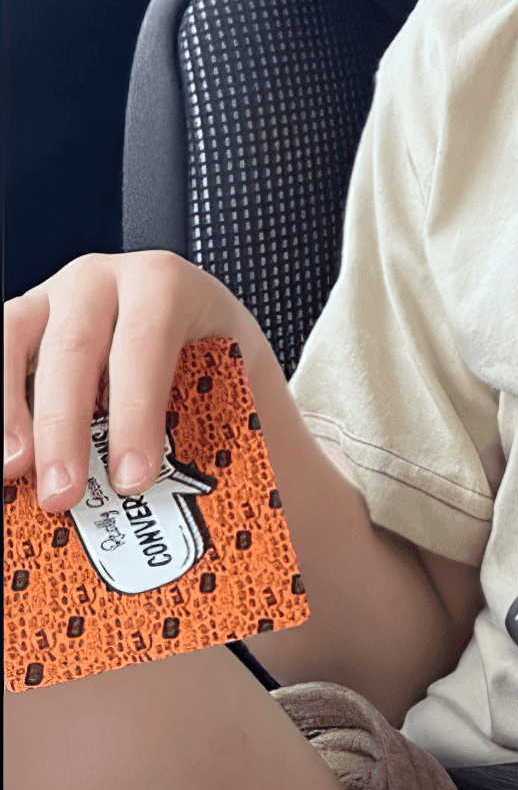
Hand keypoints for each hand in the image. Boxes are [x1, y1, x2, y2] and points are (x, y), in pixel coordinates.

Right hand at [3, 252, 252, 509]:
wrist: (188, 327)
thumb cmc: (207, 364)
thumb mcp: (223, 382)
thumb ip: (205, 430)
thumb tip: (196, 509)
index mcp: (165, 285)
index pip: (147, 343)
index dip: (137, 411)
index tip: (133, 478)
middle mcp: (102, 280)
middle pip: (74, 349)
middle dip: (65, 428)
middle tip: (63, 495)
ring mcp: (52, 296)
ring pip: (14, 339)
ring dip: (9, 408)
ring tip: (12, 470)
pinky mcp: (19, 320)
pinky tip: (3, 449)